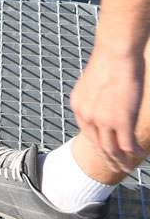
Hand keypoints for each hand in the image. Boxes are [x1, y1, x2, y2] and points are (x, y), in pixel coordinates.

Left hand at [70, 44, 145, 172]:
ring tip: (129, 167)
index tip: (107, 153)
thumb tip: (105, 105)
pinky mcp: (121, 121)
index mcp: (79, 105)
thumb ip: (96, 98)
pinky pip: (128, 145)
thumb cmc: (110, 60)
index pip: (87, 134)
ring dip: (122, 161)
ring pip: (112, 150)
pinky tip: (140, 154)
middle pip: (98, 146)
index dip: (98, 146)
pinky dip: (134, 153)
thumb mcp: (95, 82)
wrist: (117, 51)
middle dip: (109, 159)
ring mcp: (103, 120)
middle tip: (118, 167)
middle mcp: (87, 115)